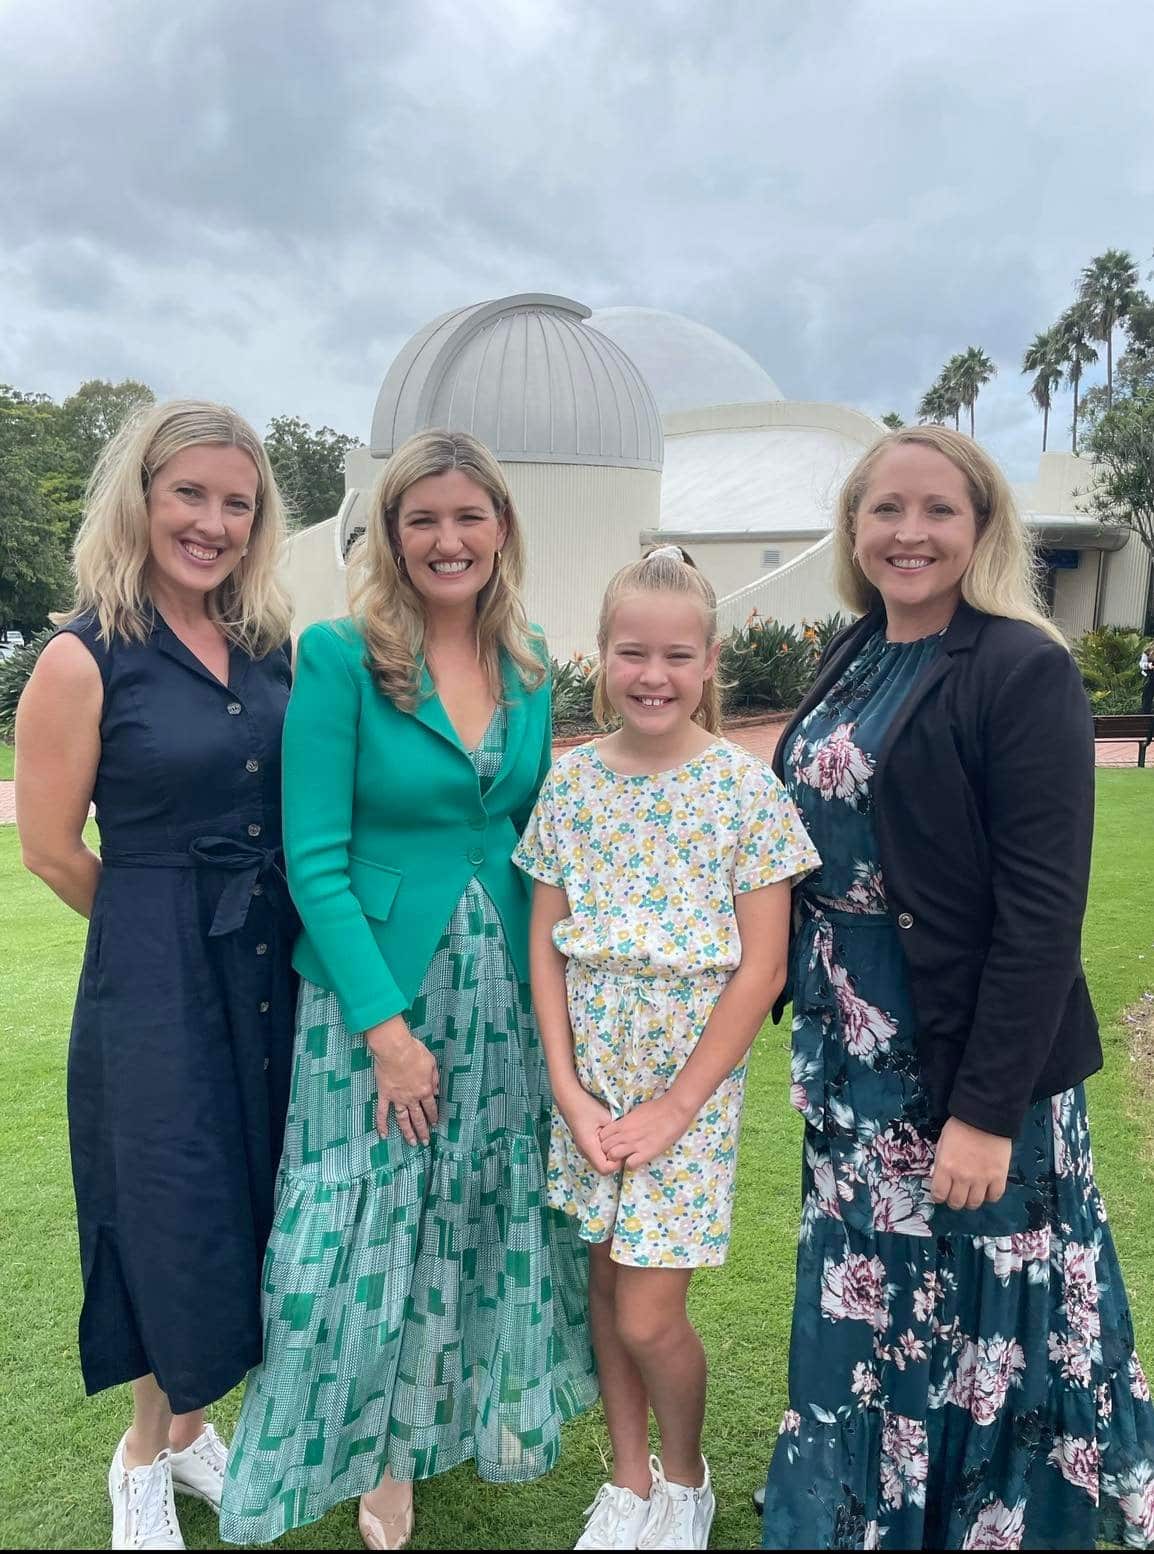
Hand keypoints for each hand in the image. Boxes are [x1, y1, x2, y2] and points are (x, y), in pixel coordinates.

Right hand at [365, 1015, 438, 1145]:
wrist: (395, 1049)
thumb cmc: (414, 1052)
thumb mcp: (431, 1063)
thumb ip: (434, 1079)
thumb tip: (436, 1092)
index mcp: (424, 1090)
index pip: (430, 1107)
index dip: (433, 1116)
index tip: (435, 1125)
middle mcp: (411, 1098)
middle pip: (418, 1117)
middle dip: (423, 1130)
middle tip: (426, 1142)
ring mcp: (397, 1098)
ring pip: (403, 1119)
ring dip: (407, 1132)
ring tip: (412, 1143)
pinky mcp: (384, 1095)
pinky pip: (382, 1112)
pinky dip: (382, 1125)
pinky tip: (383, 1135)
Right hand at [557, 1085, 615, 1174]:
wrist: (569, 1097)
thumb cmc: (587, 1106)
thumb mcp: (606, 1118)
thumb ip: (616, 1133)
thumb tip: (626, 1142)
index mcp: (589, 1147)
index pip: (605, 1169)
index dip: (617, 1163)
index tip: (624, 1150)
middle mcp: (584, 1152)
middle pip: (602, 1167)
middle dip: (614, 1160)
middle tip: (623, 1146)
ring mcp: (582, 1148)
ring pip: (599, 1161)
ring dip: (609, 1155)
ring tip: (617, 1141)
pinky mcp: (584, 1144)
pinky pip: (596, 1154)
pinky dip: (604, 1150)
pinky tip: (609, 1138)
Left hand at [599, 1092, 693, 1170]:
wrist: (674, 1110)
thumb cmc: (657, 1108)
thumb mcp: (635, 1112)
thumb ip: (625, 1121)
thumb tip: (620, 1127)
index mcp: (622, 1123)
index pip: (602, 1136)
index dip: (605, 1141)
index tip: (612, 1143)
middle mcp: (625, 1134)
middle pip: (604, 1147)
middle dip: (608, 1152)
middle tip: (618, 1152)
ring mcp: (635, 1144)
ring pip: (613, 1156)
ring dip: (618, 1159)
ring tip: (626, 1157)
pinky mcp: (646, 1153)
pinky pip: (630, 1164)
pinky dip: (631, 1164)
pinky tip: (637, 1160)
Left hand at [931, 1117, 1011, 1209]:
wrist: (985, 1117)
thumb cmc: (961, 1126)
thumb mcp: (942, 1143)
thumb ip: (940, 1162)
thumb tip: (937, 1177)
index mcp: (946, 1167)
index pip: (939, 1195)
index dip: (939, 1196)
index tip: (941, 1194)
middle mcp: (962, 1177)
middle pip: (956, 1203)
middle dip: (954, 1200)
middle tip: (956, 1193)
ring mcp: (982, 1179)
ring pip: (974, 1204)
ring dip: (971, 1200)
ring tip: (971, 1192)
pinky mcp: (999, 1177)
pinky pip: (994, 1197)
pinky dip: (989, 1196)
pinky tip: (986, 1189)